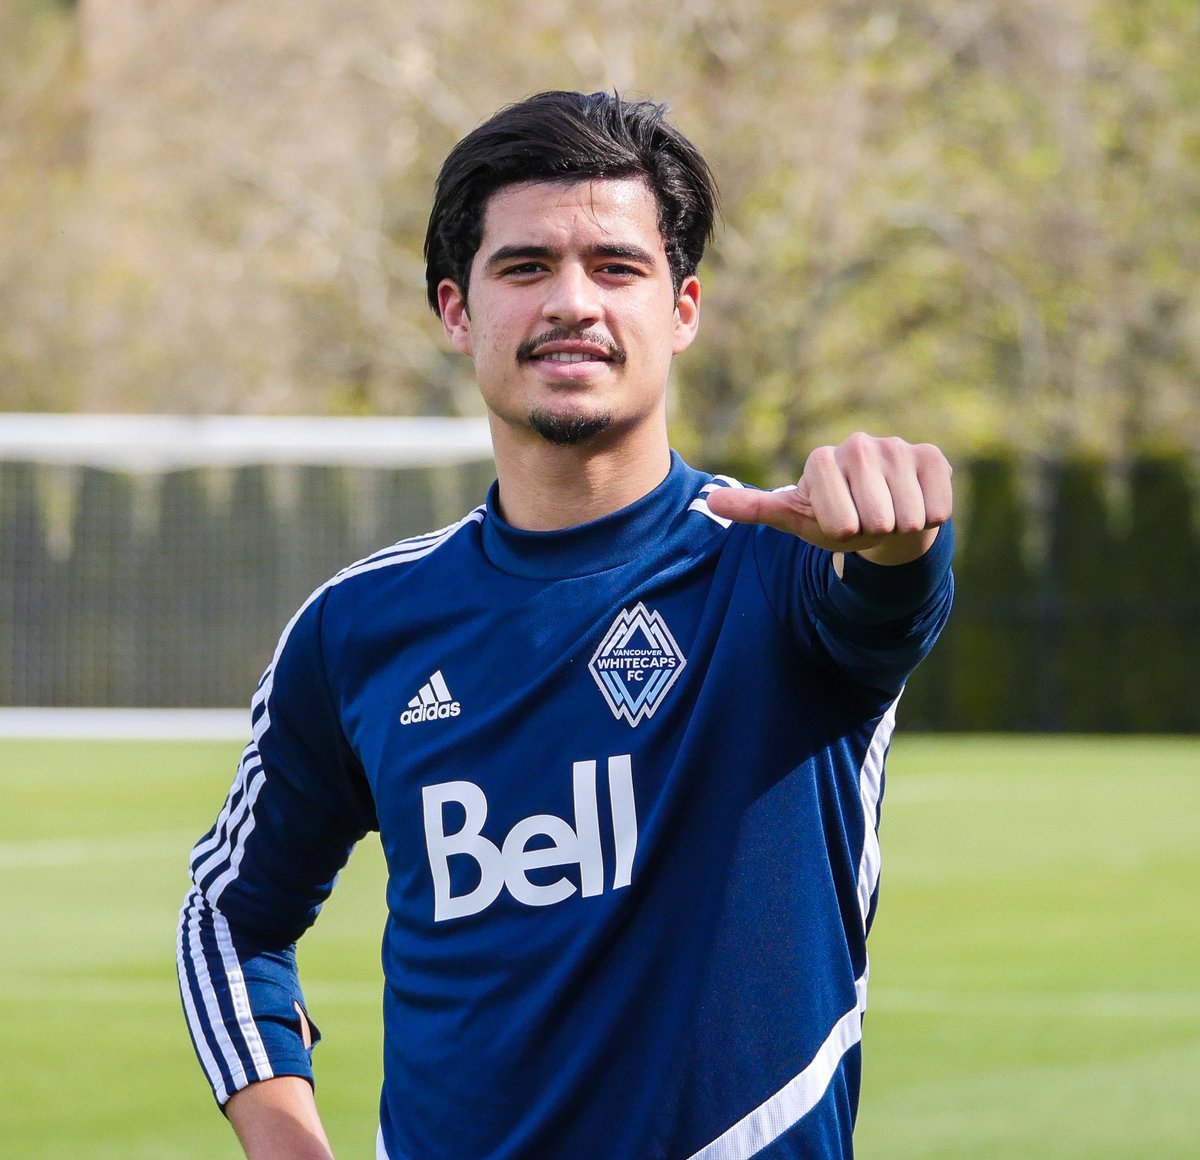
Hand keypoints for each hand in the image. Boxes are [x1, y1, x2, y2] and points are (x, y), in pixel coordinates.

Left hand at [705, 433, 952, 564]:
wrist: (883, 513)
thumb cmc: (835, 516)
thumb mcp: (794, 517)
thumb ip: (756, 508)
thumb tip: (710, 499)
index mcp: (820, 461)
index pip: (840, 521)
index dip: (844, 533)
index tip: (838, 521)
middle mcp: (858, 445)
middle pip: (876, 519)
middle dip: (873, 532)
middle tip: (866, 520)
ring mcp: (897, 447)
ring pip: (909, 516)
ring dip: (901, 527)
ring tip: (889, 513)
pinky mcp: (932, 456)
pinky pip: (938, 507)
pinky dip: (931, 518)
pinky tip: (916, 504)